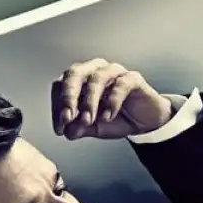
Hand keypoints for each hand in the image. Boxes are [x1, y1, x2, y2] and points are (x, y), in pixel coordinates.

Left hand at [51, 58, 172, 139]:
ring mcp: (115, 72)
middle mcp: (95, 70)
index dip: (57, 106)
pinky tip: (108, 117)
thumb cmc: (117, 119)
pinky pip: (121, 85)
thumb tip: (66, 131)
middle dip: (68, 97)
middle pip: (74, 74)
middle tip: (67, 118)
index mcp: (80, 79)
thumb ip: (79, 127)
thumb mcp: (94, 128)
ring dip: (89, 101)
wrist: (145, 123)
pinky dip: (112, 101)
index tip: (60, 128)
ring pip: (97, 78)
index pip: (61, 86)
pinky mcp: (133, 78)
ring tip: (88, 120)